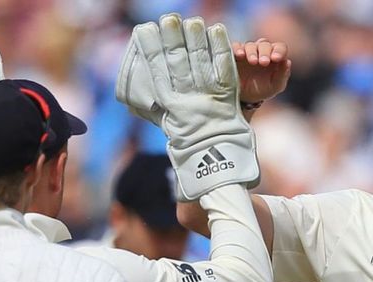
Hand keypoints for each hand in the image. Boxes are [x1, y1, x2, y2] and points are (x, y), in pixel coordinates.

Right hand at [116, 14, 260, 200]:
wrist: (214, 173)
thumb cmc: (191, 153)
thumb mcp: (171, 130)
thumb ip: (163, 110)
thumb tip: (143, 94)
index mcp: (170, 109)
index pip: (158, 74)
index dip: (152, 51)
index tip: (144, 31)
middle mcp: (187, 102)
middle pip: (178, 65)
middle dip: (172, 40)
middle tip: (168, 19)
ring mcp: (208, 100)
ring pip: (199, 65)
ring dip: (195, 40)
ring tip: (191, 21)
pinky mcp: (228, 100)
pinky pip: (224, 71)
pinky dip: (222, 51)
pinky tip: (218, 31)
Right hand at [234, 39, 290, 103]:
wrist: (244, 97)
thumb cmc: (262, 89)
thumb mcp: (275, 86)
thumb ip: (282, 75)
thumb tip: (287, 61)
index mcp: (274, 56)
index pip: (280, 47)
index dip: (279, 51)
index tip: (276, 58)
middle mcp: (261, 51)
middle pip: (265, 44)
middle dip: (265, 52)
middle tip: (264, 62)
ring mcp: (248, 51)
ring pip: (250, 45)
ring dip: (252, 52)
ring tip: (253, 62)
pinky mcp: (235, 54)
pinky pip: (236, 46)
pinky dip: (238, 48)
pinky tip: (240, 55)